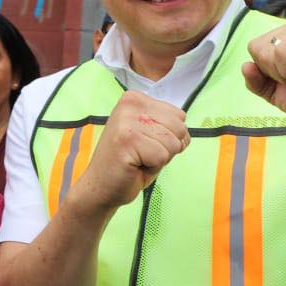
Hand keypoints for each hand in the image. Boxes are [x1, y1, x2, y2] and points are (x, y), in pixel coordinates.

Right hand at [68, 91, 189, 214]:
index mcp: (135, 98)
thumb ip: (167, 125)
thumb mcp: (150, 135)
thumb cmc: (129, 163)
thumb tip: (185, 132)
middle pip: (179, 127)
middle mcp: (130, 103)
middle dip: (167, 148)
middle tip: (143, 154)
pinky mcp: (127, 140)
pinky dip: (153, 167)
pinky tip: (135, 166)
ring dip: (160, 158)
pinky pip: (162, 156)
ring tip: (139, 159)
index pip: (179, 115)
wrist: (100, 186)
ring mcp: (127, 120)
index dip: (170, 136)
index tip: (147, 143)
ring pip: (172, 143)